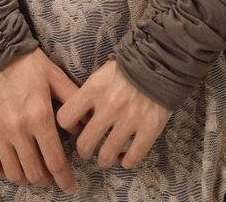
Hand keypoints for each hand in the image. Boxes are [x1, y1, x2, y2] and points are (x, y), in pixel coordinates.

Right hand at [0, 47, 80, 194]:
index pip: (55, 161)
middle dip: (46, 179)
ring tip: (32, 171)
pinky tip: (10, 164)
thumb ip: (71, 100)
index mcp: (40, 117)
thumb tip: (84, 125)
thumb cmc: (26, 63)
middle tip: (51, 175)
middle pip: (35, 173)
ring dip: (26, 178)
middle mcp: (18, 131)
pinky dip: (2, 171)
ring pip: (14, 173)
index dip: (64, 179)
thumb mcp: (55, 76)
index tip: (70, 187)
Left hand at [54, 59, 172, 169]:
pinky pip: (132, 158)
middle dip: (84, 150)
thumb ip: (89, 94)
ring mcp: (129, 120)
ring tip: (106, 155)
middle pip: (84, 144)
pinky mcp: (149, 130)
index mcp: (94, 89)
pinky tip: (125, 156)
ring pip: (106, 156)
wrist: (159, 62)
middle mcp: (108, 107)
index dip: (68, 125)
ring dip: (104, 159)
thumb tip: (79, 117)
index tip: (76, 126)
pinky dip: (126, 162)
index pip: (65, 117)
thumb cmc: (127, 67)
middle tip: (89, 148)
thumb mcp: (101, 73)